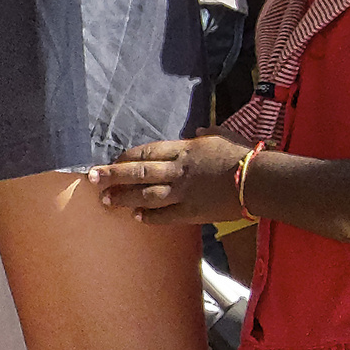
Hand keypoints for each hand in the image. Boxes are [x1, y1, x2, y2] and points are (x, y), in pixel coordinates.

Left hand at [89, 134, 255, 224]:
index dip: (126, 156)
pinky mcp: (192, 211)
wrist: (258, 181)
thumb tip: (198, 131)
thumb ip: (206, 134)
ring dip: (124, 198)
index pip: (147, 151)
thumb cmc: (243, 154)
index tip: (111, 160)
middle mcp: (177, 170)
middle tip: (91, 178)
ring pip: (146, 195)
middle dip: (112, 175)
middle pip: (138, 171)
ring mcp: (183, 192)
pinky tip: (136, 218)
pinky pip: (165, 215)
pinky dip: (149, 216)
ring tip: (105, 200)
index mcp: (183, 149)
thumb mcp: (222, 136)